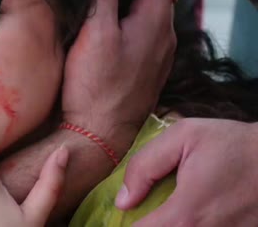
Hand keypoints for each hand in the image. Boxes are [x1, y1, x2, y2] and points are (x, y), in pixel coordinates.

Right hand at [61, 0, 177, 155]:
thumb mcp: (95, 33)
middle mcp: (164, 33)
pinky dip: (132, 8)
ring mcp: (157, 51)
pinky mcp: (146, 65)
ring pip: (151, 5)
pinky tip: (110, 11)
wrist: (99, 133)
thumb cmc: (96, 85)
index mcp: (155, 19)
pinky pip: (145, 25)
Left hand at [117, 118, 257, 225]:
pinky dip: (193, 226)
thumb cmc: (232, 144)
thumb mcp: (184, 136)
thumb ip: (145, 166)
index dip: (128, 225)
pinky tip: (192, 216)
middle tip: (148, 210)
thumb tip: (123, 200)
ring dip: (173, 226)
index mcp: (187, 212)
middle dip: (151, 225)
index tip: (127, 213)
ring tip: (170, 210)